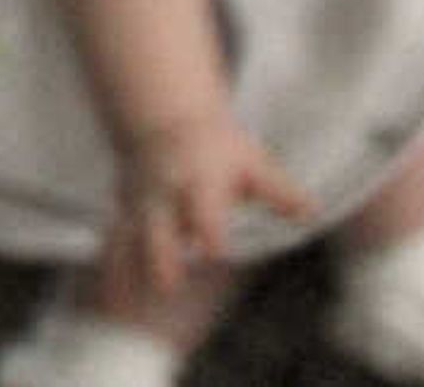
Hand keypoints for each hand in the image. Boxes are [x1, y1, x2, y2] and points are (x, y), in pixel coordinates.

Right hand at [116, 112, 313, 297]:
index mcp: (197, 182)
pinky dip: (112, 268)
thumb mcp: (251, 162)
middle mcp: (164, 194)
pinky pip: (113, 239)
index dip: (207, 229)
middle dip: (159, 256)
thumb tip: (311, 212)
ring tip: (123, 305)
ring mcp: (139, 202)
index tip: (213, 252)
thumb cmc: (215, 146)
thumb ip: (278, 191)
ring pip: (126, 236)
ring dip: (125, 270)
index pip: (202, 208)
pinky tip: (112, 298)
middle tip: (167, 288)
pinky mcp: (123, 209)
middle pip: (157, 226)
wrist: (161, 118)